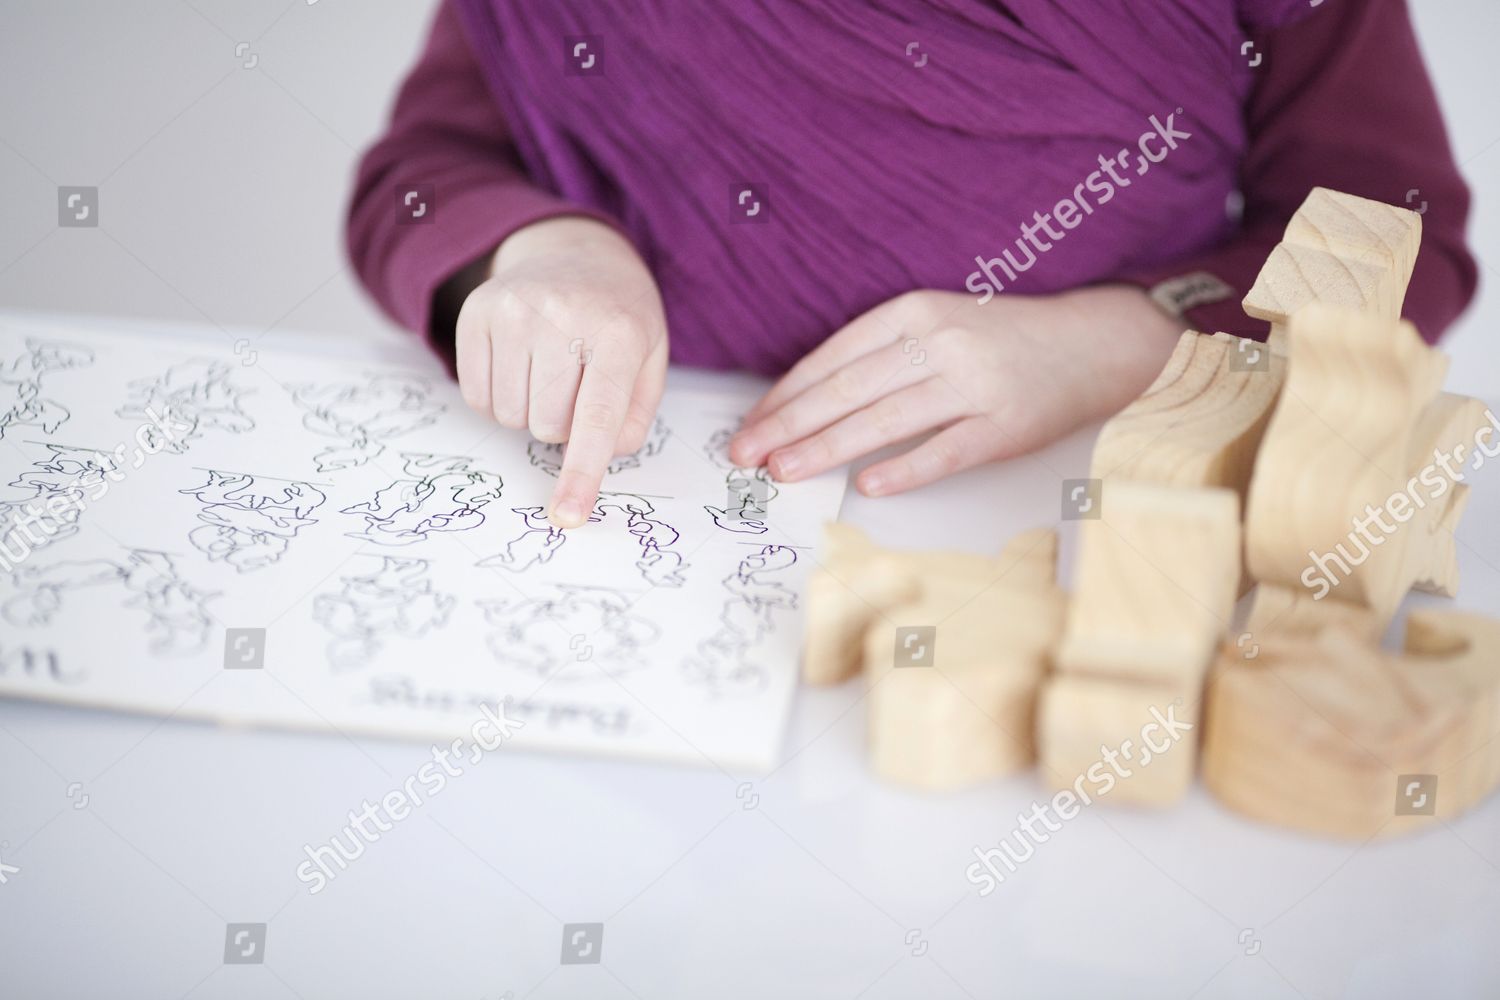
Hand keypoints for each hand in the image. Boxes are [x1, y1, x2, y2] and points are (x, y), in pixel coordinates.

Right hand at [455, 217, 667, 527]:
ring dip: (528, 411)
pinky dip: (497, 396)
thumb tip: (597, 458)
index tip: (567, 515)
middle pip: (546, 426)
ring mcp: (513, 310)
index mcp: (619, 333)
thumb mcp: (651, 360)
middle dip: (561, 425)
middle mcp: (562, 316)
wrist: (576, 251)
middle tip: (576, 384)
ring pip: (508, 416)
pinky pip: (475, 397)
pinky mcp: (477, 312)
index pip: (597, 417)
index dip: (582, 472)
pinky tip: (519, 364)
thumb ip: (635, 418)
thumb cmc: (619, 318)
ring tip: (548, 371)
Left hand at [730, 286, 1181, 495]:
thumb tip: (805, 403)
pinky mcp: (1005, 426)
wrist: (1090, 344)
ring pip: (885, 419)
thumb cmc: (998, 340)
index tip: (751, 424)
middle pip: (849, 389)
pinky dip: (905, 468)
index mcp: (914, 312)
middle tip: (746, 453)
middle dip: (789, 424)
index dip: (786, 395)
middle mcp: (941, 343)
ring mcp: (975, 385)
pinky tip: (867, 484)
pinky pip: (945, 451)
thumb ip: (878, 355)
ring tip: (784, 470)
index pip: (834, 358)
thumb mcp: (934, 325)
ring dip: (827, 448)